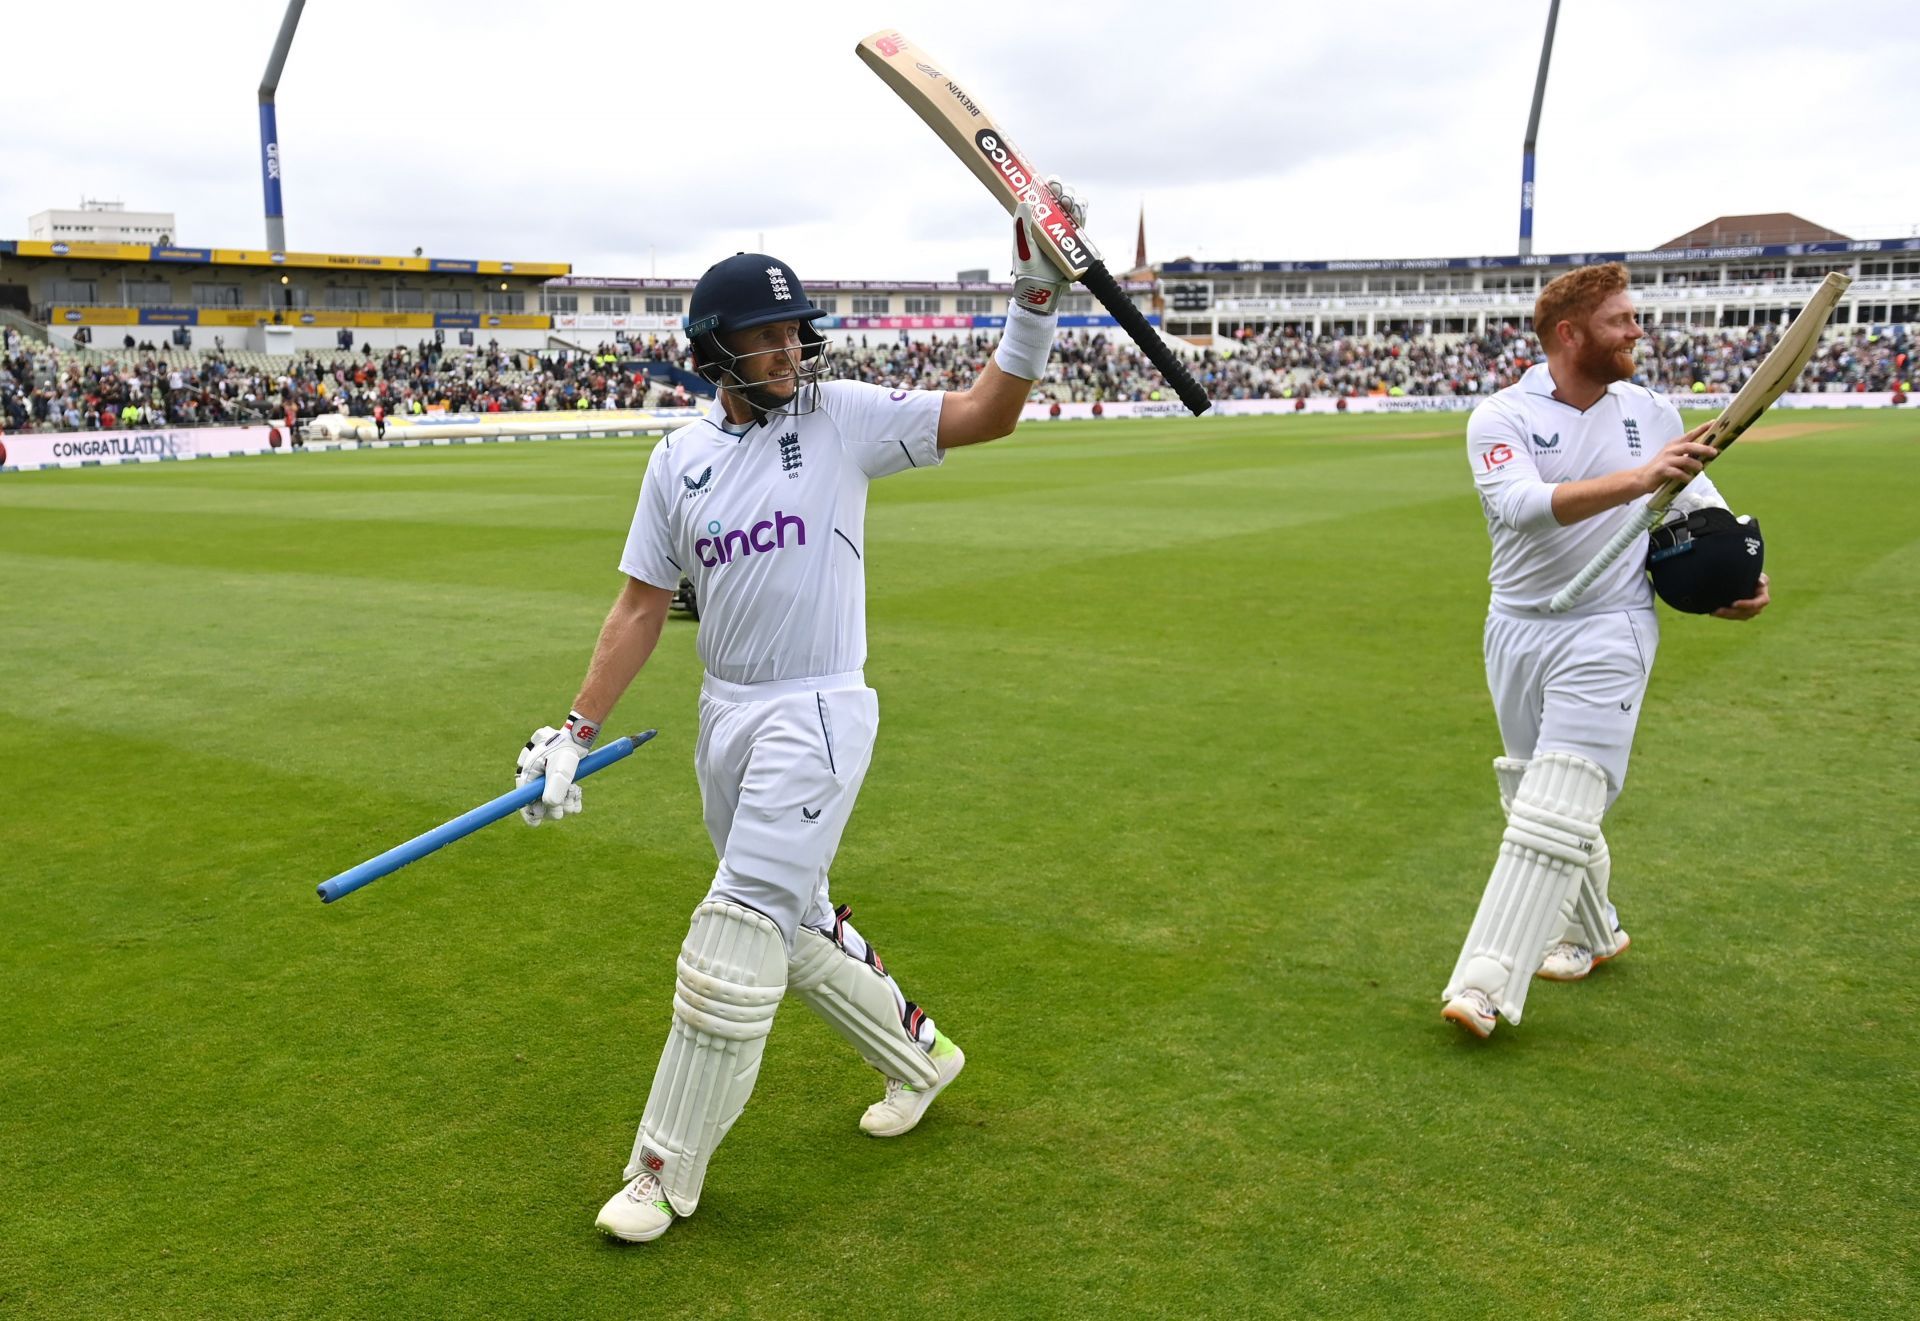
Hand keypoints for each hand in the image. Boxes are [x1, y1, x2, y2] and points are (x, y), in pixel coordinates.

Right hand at [515, 711, 599, 825]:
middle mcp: (537, 782)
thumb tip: (550, 806)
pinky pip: (565, 800)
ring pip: (556, 804)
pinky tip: (577, 793)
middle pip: (541, 806)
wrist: (577, 739)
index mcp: (528, 776)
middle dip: (554, 807)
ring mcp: (549, 783)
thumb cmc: (565, 751)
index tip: (536, 823)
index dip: (529, 814)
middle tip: (565, 804)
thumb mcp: (560, 769)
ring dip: (565, 802)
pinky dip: (572, 800)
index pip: (524, 801)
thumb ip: (555, 787)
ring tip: (574, 791)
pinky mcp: (561, 784)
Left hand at [1010, 178, 1086, 314]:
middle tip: (1061, 197)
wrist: (1043, 291)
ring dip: (1074, 199)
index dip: (1047, 184)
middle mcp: (1049, 219)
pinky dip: (1083, 211)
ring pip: (1074, 204)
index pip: (1042, 193)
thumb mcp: (1022, 247)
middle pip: (1060, 194)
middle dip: (1064, 190)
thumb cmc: (1027, 270)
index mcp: (1034, 217)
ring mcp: (1063, 228)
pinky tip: (1079, 211)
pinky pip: (1082, 219)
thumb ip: (1022, 226)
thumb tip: (1025, 201)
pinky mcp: (1075, 238)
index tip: (1049, 184)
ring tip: (1070, 206)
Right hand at [1638, 421, 1718, 494]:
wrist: (1642, 477)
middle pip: (1690, 446)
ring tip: (1700, 469)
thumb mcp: (1674, 457)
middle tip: (1714, 452)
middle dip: (1703, 449)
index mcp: (1674, 444)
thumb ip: (1687, 454)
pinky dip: (1685, 477)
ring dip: (1695, 465)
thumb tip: (1706, 455)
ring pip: (1685, 460)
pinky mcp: (1662, 470)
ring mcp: (1666, 459)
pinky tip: (1688, 479)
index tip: (1714, 422)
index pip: (1690, 434)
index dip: (1702, 428)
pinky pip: (1678, 473)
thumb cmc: (1662, 467)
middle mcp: (1670, 450)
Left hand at [1712, 572, 1769, 619]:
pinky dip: (1724, 615)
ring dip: (1727, 615)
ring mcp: (1750, 611)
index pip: (1760, 603)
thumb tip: (1762, 582)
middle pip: (1748, 612)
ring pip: (1740, 616)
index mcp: (1763, 596)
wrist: (1740, 578)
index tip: (1734, 603)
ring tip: (1714, 612)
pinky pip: (1733, 617)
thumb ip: (1760, 577)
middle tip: (1719, 610)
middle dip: (1733, 612)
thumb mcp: (1756, 573)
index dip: (1748, 604)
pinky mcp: (1741, 613)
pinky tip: (1713, 612)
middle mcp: (1758, 606)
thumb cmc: (1749, 573)